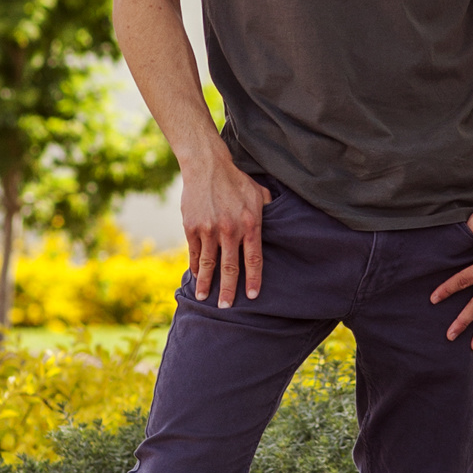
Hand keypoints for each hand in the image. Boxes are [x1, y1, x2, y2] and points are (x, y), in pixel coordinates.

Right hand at [182, 150, 271, 306]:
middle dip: (229, 290)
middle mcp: (230, 230)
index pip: (254, 258)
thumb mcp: (259, 193)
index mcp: (250, 224)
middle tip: (226, 307)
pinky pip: (194, 252)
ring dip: (206, 283)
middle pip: (230, 267)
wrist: (207, 165)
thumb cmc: (236, 180)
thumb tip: (281, 222)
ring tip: (204, 297)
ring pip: (208, 264)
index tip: (253, 296)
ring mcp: (209, 229)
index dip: (254, 279)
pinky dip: (195, 266)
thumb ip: (269, 211)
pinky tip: (196, 276)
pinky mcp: (192, 227)